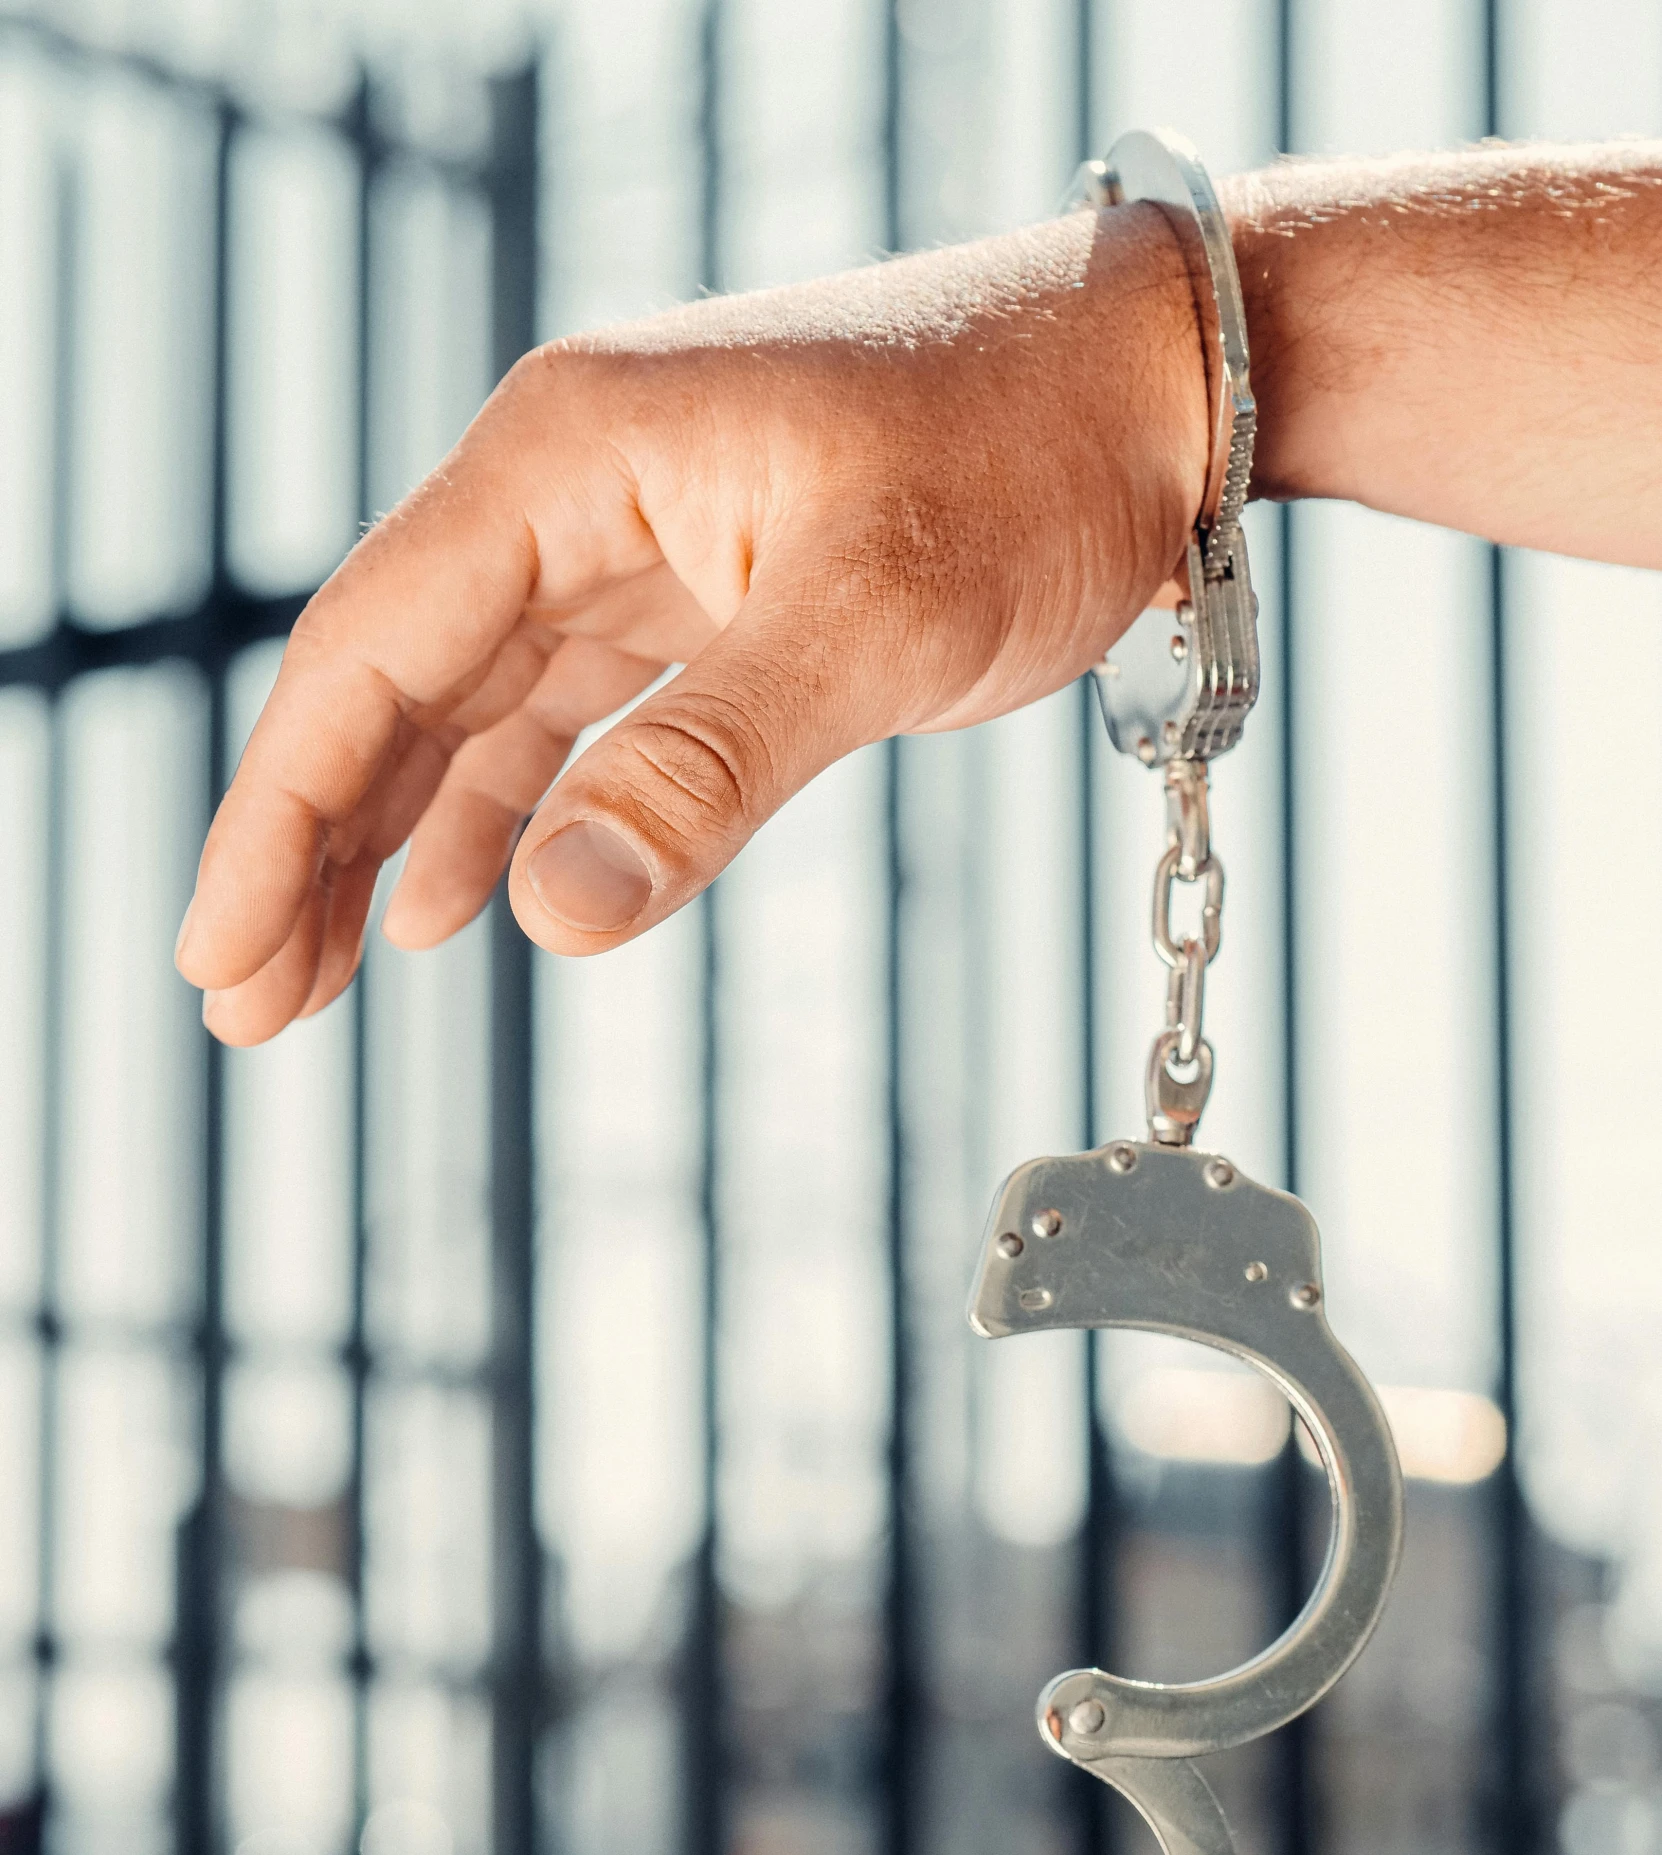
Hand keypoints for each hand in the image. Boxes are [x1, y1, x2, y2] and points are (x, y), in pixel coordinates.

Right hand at [174, 203, 1206, 1042]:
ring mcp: (637, 545)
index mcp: (572, 454)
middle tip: (244, 1003)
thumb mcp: (872, 616)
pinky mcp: (706, 600)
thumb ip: (706, 765)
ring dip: (389, 844)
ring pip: (466, 714)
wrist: (1161, 392)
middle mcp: (575, 490)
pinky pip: (563, 718)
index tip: (216, 951)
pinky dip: (504, 811)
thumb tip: (550, 917)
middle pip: (387, 685)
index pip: (366, 647)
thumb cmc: (1030, 457)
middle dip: (307, 847)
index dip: (278, 810)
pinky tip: (461, 897)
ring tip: (317, 979)